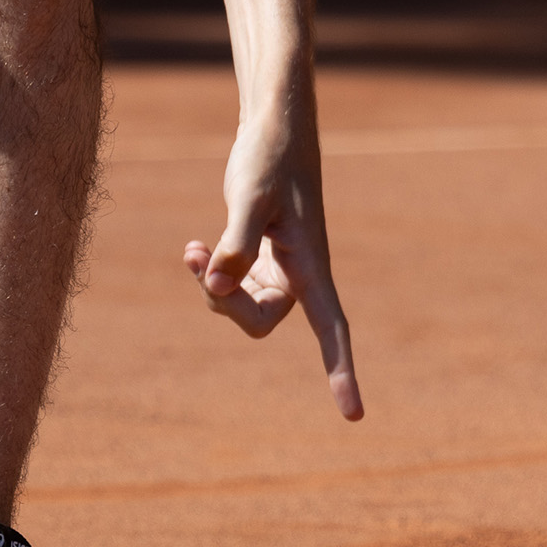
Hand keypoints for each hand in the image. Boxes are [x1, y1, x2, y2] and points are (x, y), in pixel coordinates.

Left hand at [184, 118, 363, 421]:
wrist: (272, 131)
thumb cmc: (268, 159)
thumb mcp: (248, 197)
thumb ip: (235, 243)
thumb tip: (216, 289)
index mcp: (311, 267)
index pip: (332, 329)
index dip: (341, 372)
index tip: (353, 415)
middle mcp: (298, 278)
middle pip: (258, 323)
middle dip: (222, 303)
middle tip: (196, 258)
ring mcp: (277, 273)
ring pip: (237, 308)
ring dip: (209, 283)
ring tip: (193, 245)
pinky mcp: (258, 263)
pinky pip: (227, 288)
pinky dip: (208, 272)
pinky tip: (195, 246)